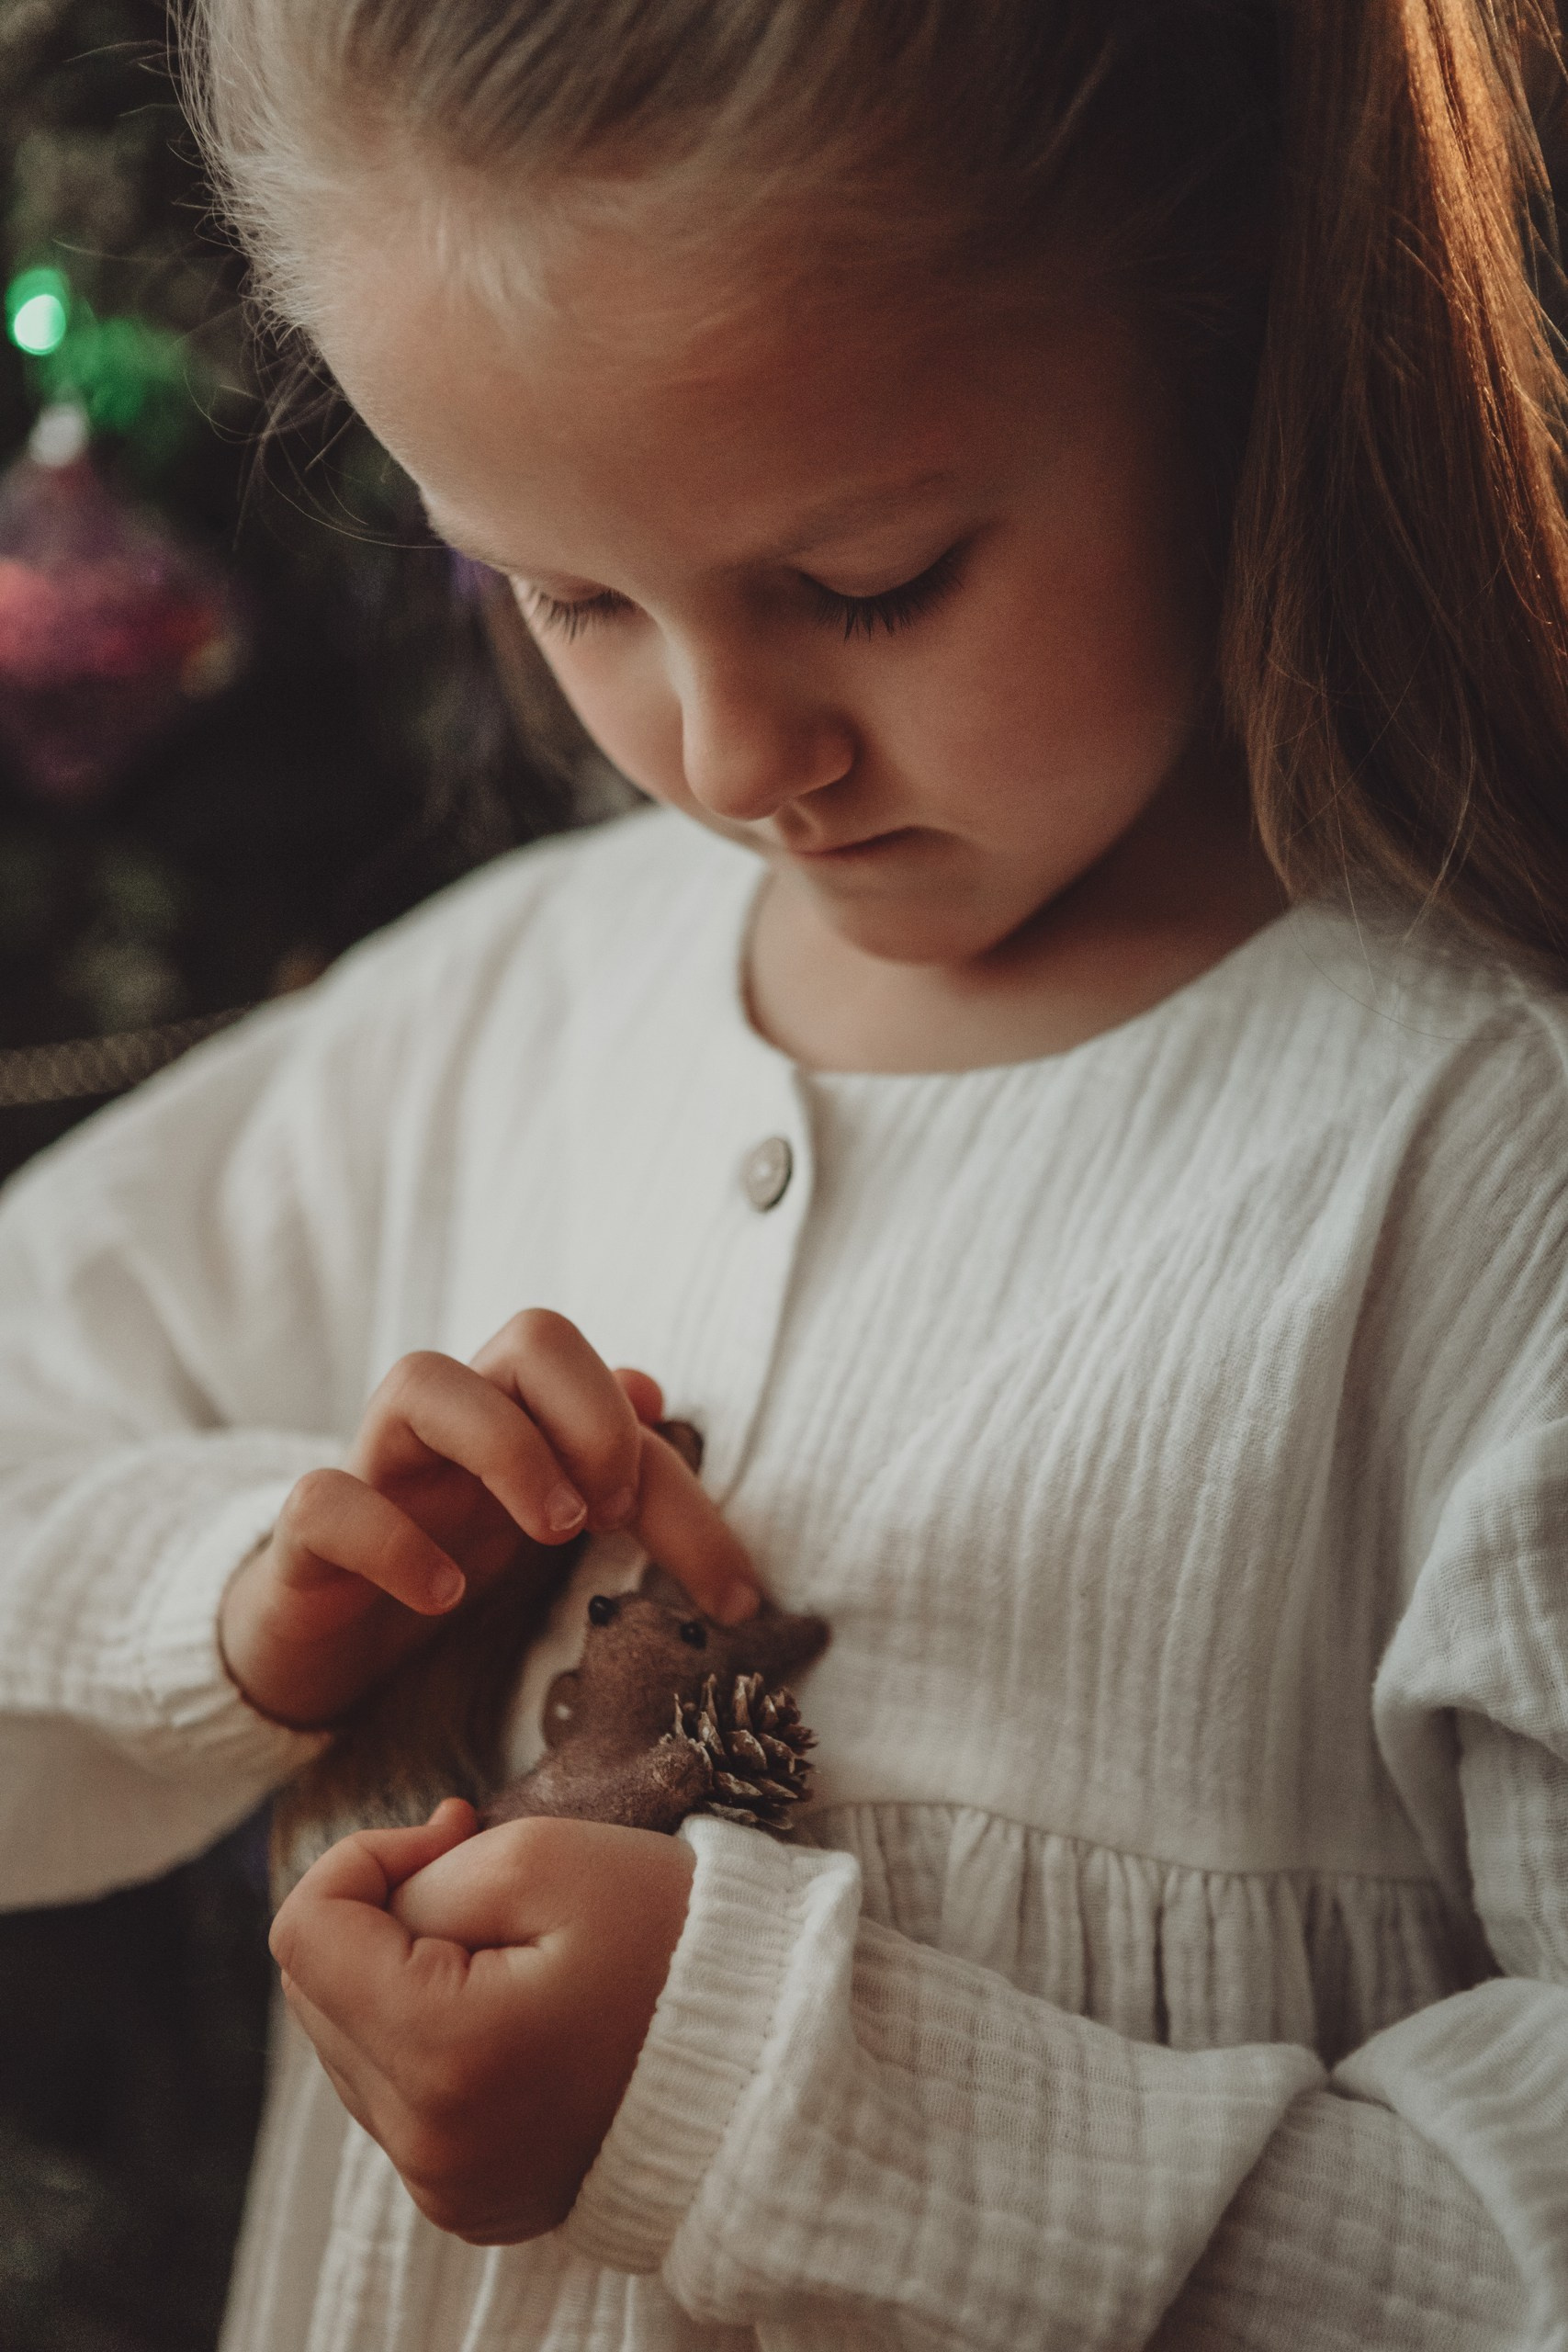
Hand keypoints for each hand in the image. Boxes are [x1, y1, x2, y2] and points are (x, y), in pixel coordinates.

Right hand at [219, 1309, 755, 1727]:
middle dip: (593, 1412)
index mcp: (523, 1420)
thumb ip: (608, 1470)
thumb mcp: (536, 1530)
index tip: (733, 1595)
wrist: (316, 1650)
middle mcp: (454, 1423)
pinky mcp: (303, 1535)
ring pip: (420, 1379)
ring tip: (553, 1531)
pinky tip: (441, 1594)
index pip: (622, 1406)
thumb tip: (655, 1389)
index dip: (685, 1491)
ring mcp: (375, 1468)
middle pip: (534, 1334)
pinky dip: (390, 1540)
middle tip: (610, 1513)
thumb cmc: (440, 1570)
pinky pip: (327, 1499)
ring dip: (506, 1447)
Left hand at [270, 1800, 694, 2241]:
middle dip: (382, 1916)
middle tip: (479, 1871)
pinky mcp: (468, 2200)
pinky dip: (430, 2039)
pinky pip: (396, 2099)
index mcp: (444, 2055)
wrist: (765, 2049)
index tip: (451, 1832)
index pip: (306, 1935)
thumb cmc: (668, 1938)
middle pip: (316, 1993)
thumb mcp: (545, 1859)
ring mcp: (447, 2185)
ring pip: (349, 2046)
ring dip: (402, 1979)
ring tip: (507, 1944)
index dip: (361, 1859)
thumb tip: (373, 1904)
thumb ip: (424, 1877)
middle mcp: (429, 2145)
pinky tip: (511, 2008)